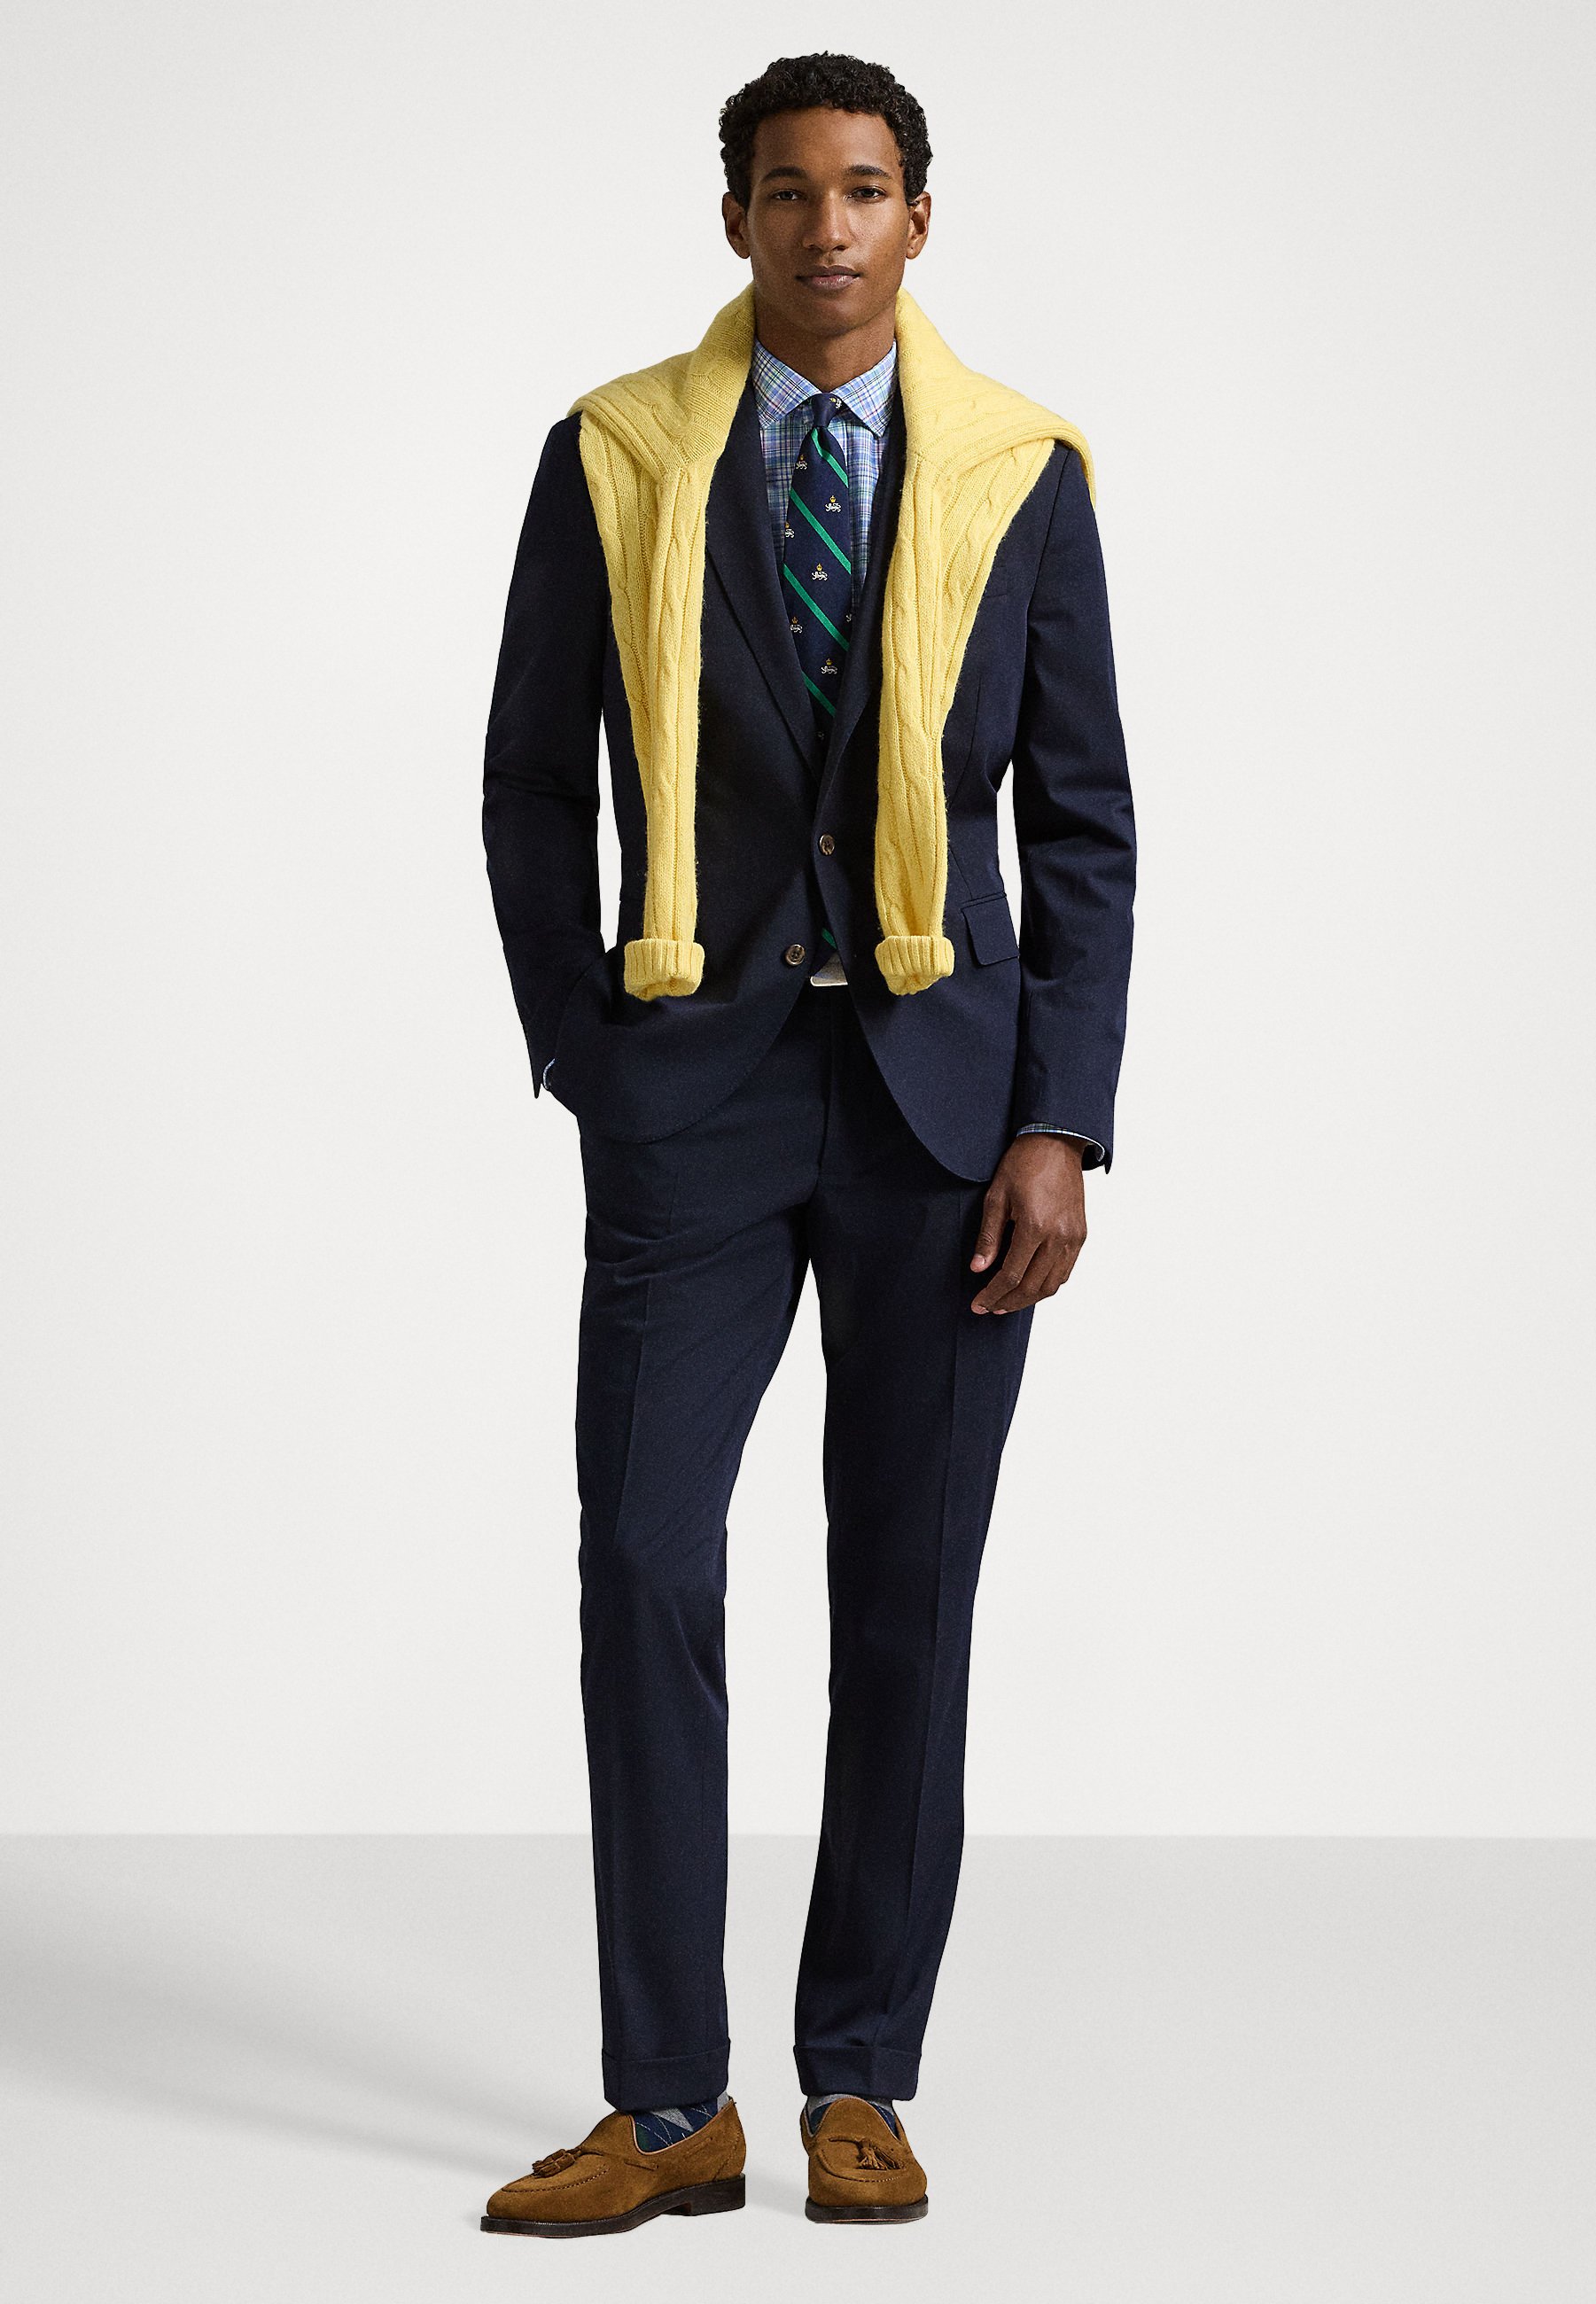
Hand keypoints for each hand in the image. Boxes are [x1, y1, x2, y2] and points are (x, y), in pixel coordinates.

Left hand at [969, 1135, 1087, 1313]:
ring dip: (1030, 1298)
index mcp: (1035, 1226)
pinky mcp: (1080, 1234)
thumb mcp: (996, 1196)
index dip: (993, 1294)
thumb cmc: (1023, 1163)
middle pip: (1033, 1286)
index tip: (979, 1304)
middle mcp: (1058, 1236)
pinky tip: (1032, 1285)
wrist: (1056, 1142)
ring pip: (1053, 1284)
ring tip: (1009, 1302)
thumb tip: (979, 1268)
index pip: (1011, 1275)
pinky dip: (1049, 1284)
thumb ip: (989, 1236)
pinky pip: (1066, 1270)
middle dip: (1009, 1301)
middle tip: (990, 1307)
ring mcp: (1073, 1237)